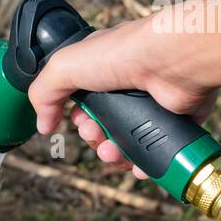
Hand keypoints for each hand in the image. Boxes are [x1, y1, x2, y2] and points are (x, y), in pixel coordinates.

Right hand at [26, 16, 218, 178]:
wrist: (171, 60)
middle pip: (105, 126)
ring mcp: (154, 102)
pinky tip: (139, 167)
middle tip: (96, 135)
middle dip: (95, 139)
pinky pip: (160, 148)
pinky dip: (148, 162)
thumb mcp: (63, 67)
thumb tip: (43, 126)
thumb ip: (43, 94)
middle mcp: (129, 85)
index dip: (78, 119)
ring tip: (114, 154)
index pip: (85, 102)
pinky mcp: (177, 117)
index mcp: (103, 69)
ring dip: (117, 155)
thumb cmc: (122, 53)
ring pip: (130, 141)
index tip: (80, 122)